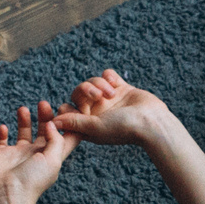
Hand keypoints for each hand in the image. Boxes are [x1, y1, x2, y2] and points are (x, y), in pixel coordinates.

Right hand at [0, 101, 77, 203]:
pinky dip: (1, 132)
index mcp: (51, 156)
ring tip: (23, 109)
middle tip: (43, 103)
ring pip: (23, 131)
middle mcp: (35, 153)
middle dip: (45, 116)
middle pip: (43, 130)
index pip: (63, 138)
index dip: (67, 124)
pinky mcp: (1, 155)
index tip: (67, 109)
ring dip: (24, 119)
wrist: (8, 194)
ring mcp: (18, 154)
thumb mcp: (53, 160)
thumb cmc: (33, 180)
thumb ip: (56, 140)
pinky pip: (1, 139)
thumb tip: (52, 123)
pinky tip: (4, 129)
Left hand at [48, 68, 174, 147]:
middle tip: (97, 95)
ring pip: (92, 81)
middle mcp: (96, 111)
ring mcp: (108, 99)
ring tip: (112, 92)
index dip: (67, 106)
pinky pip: (107, 74)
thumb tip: (52, 122)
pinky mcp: (121, 88)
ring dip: (99, 83)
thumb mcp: (95, 127)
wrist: (152, 122)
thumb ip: (74, 122)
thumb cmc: (124, 129)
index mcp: (88, 124)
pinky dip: (109, 76)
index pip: (67, 110)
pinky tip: (115, 83)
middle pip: (78, 92)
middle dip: (85, 90)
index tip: (74, 107)